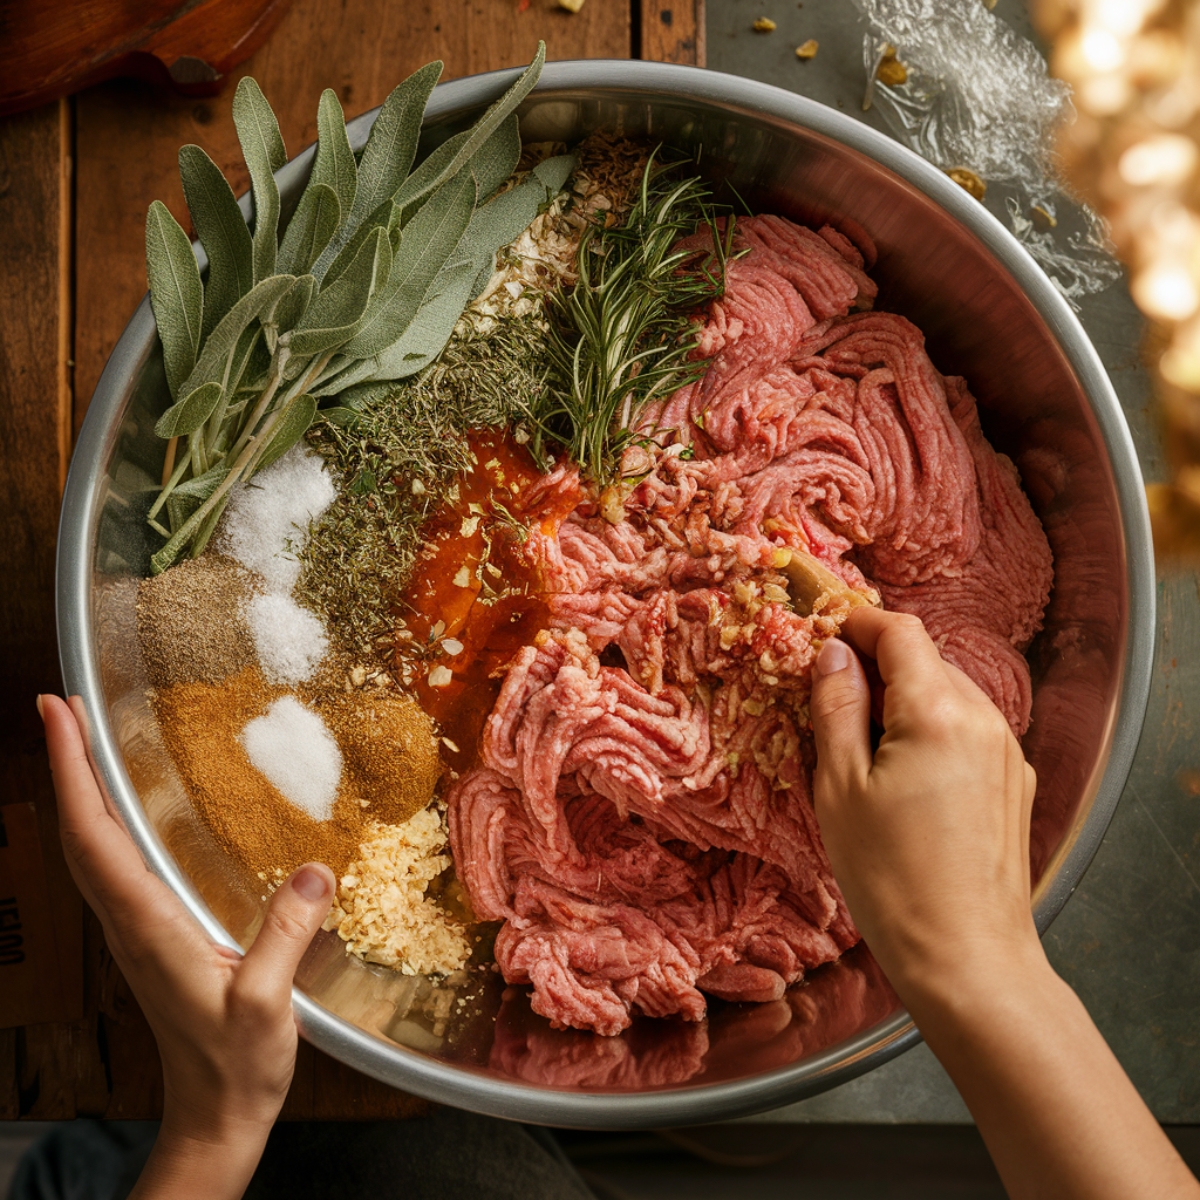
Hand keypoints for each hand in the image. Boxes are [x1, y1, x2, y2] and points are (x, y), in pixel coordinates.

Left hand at [39, 694, 333, 1199]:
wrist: (214, 1116)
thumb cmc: (234, 1068)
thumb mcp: (264, 1004)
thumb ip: (283, 934)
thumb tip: (315, 868)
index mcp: (147, 926)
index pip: (94, 836)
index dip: (72, 772)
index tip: (57, 715)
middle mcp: (131, 921)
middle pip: (81, 833)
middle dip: (65, 766)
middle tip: (61, 708)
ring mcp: (138, 930)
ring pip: (93, 849)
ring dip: (82, 792)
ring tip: (87, 744)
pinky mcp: (154, 937)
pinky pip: (118, 867)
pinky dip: (108, 823)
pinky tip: (131, 811)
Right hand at [808, 608, 1039, 1003]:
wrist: (967, 958)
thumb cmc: (892, 879)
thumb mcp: (841, 788)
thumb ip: (836, 708)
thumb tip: (833, 653)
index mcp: (938, 711)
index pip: (900, 632)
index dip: (858, 623)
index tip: (824, 633)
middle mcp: (984, 719)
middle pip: (925, 660)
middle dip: (877, 665)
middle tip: (830, 697)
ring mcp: (1006, 752)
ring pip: (947, 694)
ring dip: (904, 699)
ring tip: (863, 746)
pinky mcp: (1014, 783)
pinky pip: (967, 731)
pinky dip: (931, 730)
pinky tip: (903, 777)